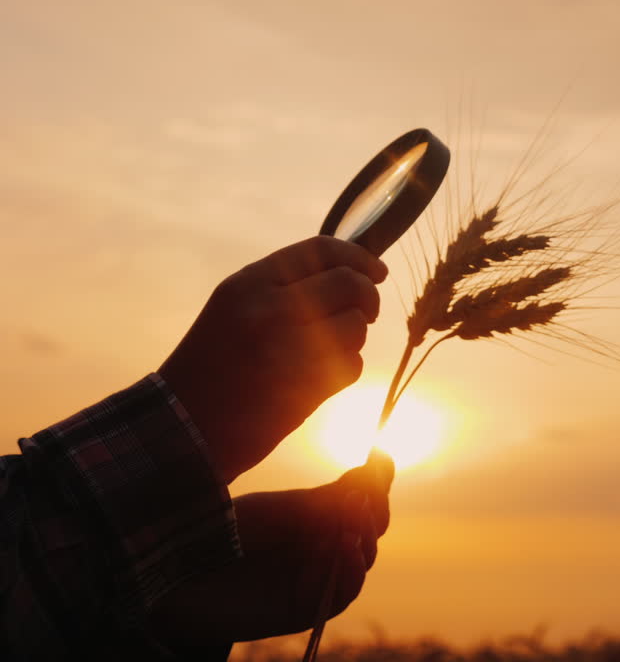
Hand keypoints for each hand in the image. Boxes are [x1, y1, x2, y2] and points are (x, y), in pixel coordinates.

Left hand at [149, 452, 394, 644]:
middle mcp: (325, 549)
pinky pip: (340, 596)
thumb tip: (382, 461)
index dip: (376, 485)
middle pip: (370, 531)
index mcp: (322, 520)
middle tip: (360, 494)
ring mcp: (316, 580)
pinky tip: (342, 548)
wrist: (175, 573)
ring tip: (350, 521)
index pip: (364, 503)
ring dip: (362, 539)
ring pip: (361, 561)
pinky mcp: (304, 610)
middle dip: (372, 510)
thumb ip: (334, 494)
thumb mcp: (286, 507)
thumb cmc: (226, 534)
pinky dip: (347, 571)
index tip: (380, 457)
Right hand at [159, 236, 388, 483]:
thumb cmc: (214, 366)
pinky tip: (316, 379)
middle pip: (350, 283)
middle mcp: (270, 308)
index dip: (359, 258)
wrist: (184, 427)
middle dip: (369, 297)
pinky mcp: (307, 385)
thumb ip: (284, 286)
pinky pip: (353, 364)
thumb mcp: (236, 308)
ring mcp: (291, 346)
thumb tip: (349, 271)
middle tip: (367, 312)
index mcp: (250, 283)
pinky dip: (345, 371)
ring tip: (326, 351)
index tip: (377, 271)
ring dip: (354, 338)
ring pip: (356, 325)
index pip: (322, 250)